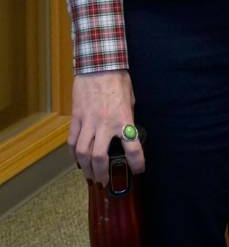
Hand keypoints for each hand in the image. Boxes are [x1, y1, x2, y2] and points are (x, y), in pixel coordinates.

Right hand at [69, 70, 144, 186]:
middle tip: (103, 182)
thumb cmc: (118, 80)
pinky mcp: (76, 117)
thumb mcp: (130, 99)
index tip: (138, 170)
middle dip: (100, 174)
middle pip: (99, 158)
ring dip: (85, 168)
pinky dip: (73, 153)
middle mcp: (105, 124)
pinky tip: (77, 159)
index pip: (133, 148)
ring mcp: (88, 121)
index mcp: (123, 119)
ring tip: (89, 175)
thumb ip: (128, 117)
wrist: (99, 65)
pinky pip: (72, 140)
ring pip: (82, 153)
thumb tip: (127, 132)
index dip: (137, 163)